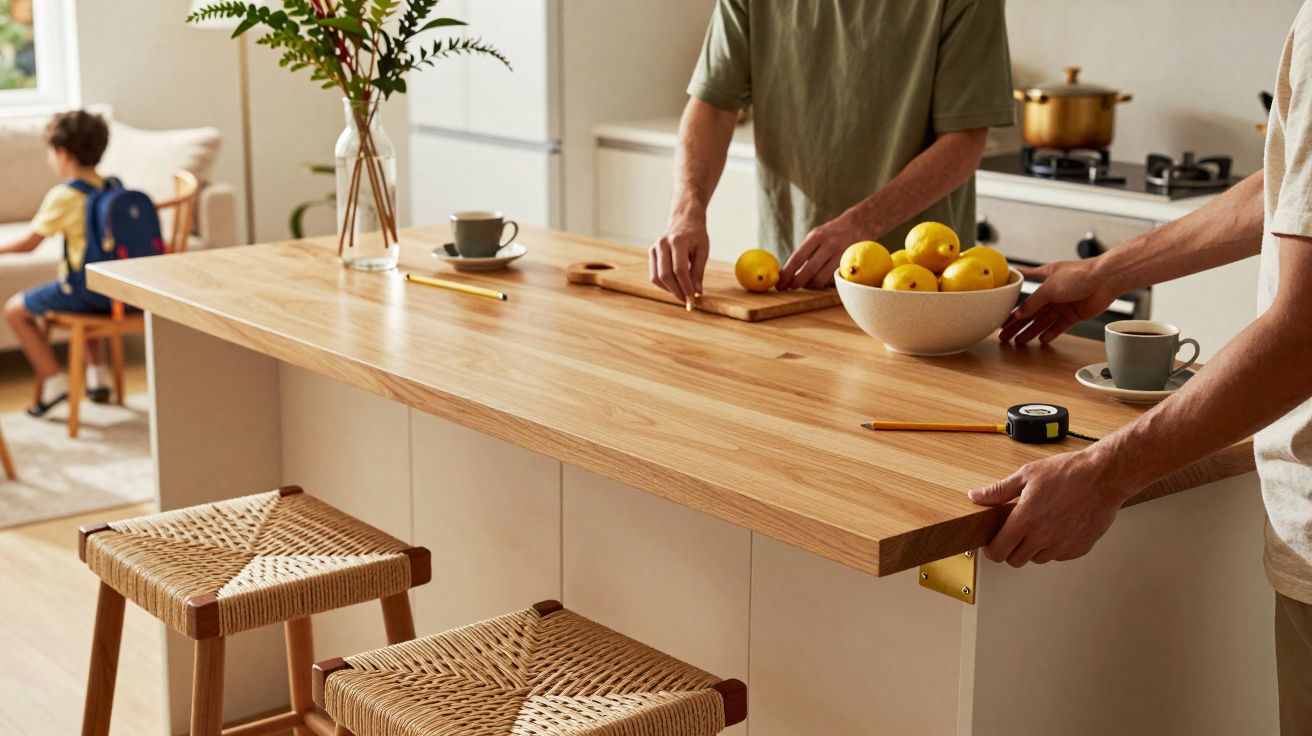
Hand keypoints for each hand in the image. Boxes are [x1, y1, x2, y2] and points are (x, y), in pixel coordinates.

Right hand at [649, 216, 709, 301]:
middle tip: (686, 300)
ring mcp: (654, 248)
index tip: (692, 298)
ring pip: (657, 277)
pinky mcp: (651, 252)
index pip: (680, 270)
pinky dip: (663, 284)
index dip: (686, 286)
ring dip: (669, 290)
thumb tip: (697, 292)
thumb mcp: (702, 251)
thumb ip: (699, 271)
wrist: (684, 221)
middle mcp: (662, 244)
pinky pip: (654, 275)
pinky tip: (674, 286)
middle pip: (665, 275)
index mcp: (677, 241)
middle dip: (676, 291)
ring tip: (681, 293)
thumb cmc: (695, 236)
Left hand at [778, 216, 864, 290]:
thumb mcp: (816, 236)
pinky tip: (820, 280)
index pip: (797, 259)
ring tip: (805, 283)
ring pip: (820, 279)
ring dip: (810, 285)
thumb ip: (804, 253)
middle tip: (790, 287)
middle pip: (808, 271)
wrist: (860, 225)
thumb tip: (787, 274)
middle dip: (796, 283)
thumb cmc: (832, 233)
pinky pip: (831, 281)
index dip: (786, 274)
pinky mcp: (849, 265)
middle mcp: (829, 245)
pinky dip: (823, 284)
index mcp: (816, 236)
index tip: (779, 283)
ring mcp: (840, 255)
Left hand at [968, 449, 1138, 565]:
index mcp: (1025, 520)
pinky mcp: (1079, 548)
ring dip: (1033, 548)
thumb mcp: (1027, 475)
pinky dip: (1054, 547)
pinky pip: (1059, 556)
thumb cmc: (1068, 472)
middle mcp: (1042, 537)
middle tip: (1015, 533)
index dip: (992, 549)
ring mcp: (1062, 545)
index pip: (998, 551)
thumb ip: (999, 491)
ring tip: (1039, 526)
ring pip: (1037, 559)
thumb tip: (976, 496)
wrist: (1103, 476)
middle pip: (1015, 560)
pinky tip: (1057, 528)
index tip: (993, 543)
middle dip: (1011, 550)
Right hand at [999, 259, 1121, 344]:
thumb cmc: (1078, 275)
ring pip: (1042, 321)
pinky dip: (1050, 333)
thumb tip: (1019, 315)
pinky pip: (1058, 326)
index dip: (1014, 298)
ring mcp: (1063, 304)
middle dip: (1017, 323)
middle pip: (1031, 311)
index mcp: (1045, 278)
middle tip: (1004, 335)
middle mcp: (1053, 292)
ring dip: (1030, 331)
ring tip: (1018, 342)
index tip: (1002, 308)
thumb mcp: (1048, 288)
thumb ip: (1032, 303)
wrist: (1105, 280)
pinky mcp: (1074, 315)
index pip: (1024, 288)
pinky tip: (1041, 340)